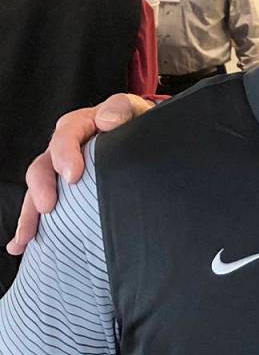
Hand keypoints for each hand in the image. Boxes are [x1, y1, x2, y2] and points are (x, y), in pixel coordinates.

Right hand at [6, 94, 153, 254]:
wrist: (140, 134)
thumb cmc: (133, 121)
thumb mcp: (130, 109)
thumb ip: (120, 108)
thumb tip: (108, 121)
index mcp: (77, 126)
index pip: (64, 137)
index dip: (65, 155)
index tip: (73, 176)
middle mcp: (63, 150)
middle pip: (43, 166)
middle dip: (42, 188)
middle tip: (49, 206)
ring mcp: (60, 172)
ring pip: (37, 192)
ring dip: (29, 215)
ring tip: (24, 238)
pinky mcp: (65, 191)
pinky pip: (43, 207)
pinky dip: (31, 226)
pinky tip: (21, 246)